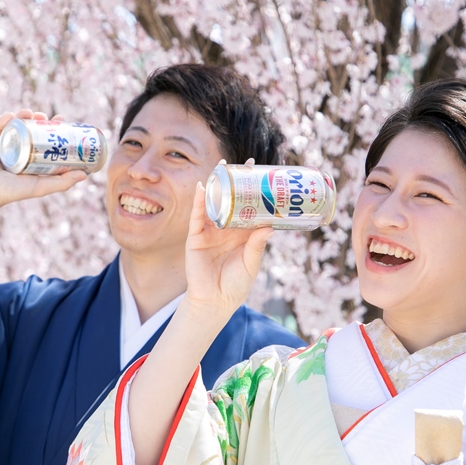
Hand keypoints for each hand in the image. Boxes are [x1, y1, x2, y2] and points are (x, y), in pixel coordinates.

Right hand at [0, 109, 87, 213]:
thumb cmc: (11, 192)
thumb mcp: (40, 187)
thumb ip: (62, 182)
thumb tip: (86, 175)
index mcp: (28, 157)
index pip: (43, 138)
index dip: (53, 128)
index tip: (62, 120)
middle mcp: (16, 148)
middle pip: (30, 128)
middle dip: (39, 119)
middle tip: (47, 116)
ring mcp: (1, 142)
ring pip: (14, 123)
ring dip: (23, 114)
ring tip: (31, 114)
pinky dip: (3, 118)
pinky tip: (11, 116)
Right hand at [182, 173, 272, 319]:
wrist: (214, 301)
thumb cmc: (236, 284)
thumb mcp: (251, 263)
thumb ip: (257, 245)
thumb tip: (269, 226)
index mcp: (243, 233)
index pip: (250, 206)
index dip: (256, 190)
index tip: (265, 174)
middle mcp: (227, 228)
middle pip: (232, 199)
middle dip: (238, 181)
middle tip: (248, 163)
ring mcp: (210, 231)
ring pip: (214, 202)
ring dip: (217, 184)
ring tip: (223, 166)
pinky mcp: (196, 237)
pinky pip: (197, 215)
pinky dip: (199, 201)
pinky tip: (203, 186)